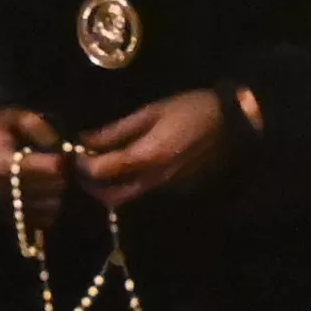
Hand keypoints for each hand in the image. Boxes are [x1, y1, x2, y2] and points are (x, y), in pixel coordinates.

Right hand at [0, 107, 64, 217]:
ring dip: (57, 194)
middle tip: (60, 166)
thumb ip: (38, 127)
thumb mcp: (14, 116)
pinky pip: (40, 221)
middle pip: (52, 190)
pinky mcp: (6, 218)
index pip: (49, 170)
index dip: (61, 160)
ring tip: (52, 178)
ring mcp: (4, 208)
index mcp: (2, 165)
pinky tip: (44, 192)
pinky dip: (48, 209)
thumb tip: (60, 145)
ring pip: (49, 209)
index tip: (61, 152)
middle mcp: (1, 192)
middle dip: (62, 177)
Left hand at [74, 88, 241, 207]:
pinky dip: (126, 186)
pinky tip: (125, 168)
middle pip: (109, 198)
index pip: (101, 172)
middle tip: (83, 164)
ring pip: (125, 200)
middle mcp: (153, 182)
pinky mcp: (174, 192)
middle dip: (90, 185)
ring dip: (107, 189)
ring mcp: (165, 190)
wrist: (234, 125)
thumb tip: (86, 138)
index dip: (82, 164)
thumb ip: (117, 130)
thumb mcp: (152, 112)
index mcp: (146, 158)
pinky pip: (142, 195)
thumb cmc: (191, 110)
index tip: (75, 151)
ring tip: (102, 165)